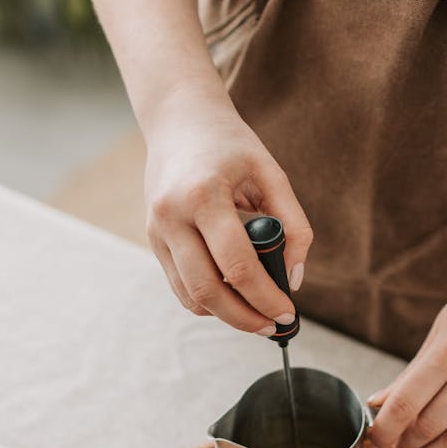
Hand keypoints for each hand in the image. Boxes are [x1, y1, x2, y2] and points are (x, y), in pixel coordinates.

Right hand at [145, 90, 312, 333]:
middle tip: (272, 326)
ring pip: (190, 296)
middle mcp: (171, 216)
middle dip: (244, 318)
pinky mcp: (153, 241)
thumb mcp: (272, 174)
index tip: (287, 313)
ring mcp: (156, 231)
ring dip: (226, 314)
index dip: (265, 297)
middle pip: (208, 290)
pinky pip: (180, 287)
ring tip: (257, 314)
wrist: (179, 120)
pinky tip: (233, 296)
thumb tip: (293, 279)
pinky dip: (209, 300)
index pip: (237, 265)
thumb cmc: (230, 146)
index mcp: (203, 195)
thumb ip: (293, 225)